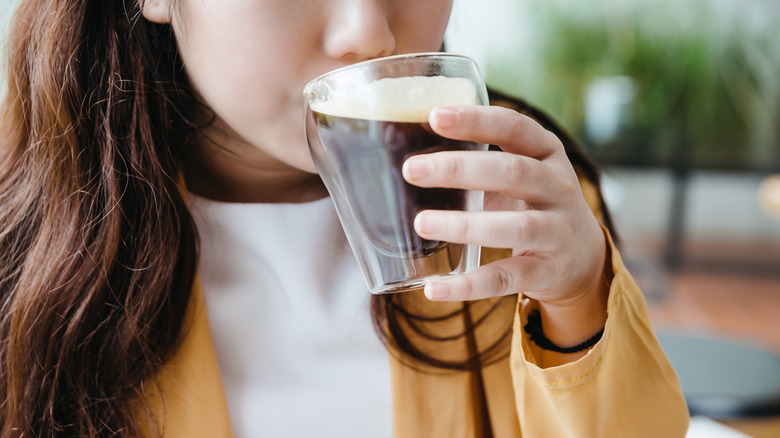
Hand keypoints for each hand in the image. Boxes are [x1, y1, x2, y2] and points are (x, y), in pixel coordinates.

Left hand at [403, 105, 608, 347]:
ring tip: (421, 223)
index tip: (435, 116)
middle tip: (411, 169)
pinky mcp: (546, 271)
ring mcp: (556, 230)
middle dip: (460, 168)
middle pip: (512, 172)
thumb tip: (407, 142)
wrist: (583, 257)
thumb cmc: (534, 202)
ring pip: (513, 226)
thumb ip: (481, 157)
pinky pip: (505, 277)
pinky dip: (469, 285)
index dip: (477, 120)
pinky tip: (434, 288)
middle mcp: (558, 187)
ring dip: (464, 225)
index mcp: (547, 153)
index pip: (515, 127)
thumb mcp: (520, 171)